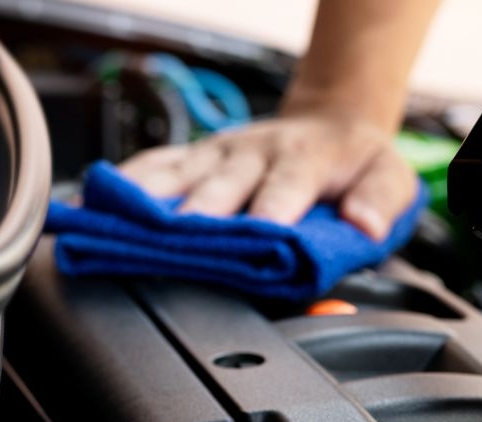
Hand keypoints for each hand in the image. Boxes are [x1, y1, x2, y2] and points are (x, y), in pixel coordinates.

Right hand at [118, 113, 416, 239]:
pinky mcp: (194, 156)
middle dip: (200, 211)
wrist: (329, 122)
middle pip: (222, 183)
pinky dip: (123, 183)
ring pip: (178, 174)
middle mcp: (252, 153)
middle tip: (178, 238)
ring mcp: (217, 153)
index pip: (285, 185)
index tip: (257, 232)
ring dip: (149, 199)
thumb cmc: (354, 162)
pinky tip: (91, 200)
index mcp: (302, 160)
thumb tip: (363, 224)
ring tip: (115, 222)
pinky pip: (154, 165)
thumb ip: (379, 203)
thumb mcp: (389, 179)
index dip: (270, 208)